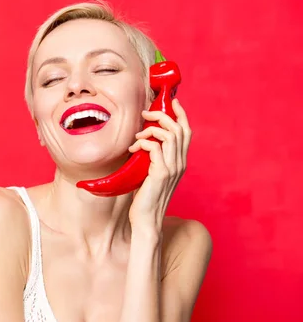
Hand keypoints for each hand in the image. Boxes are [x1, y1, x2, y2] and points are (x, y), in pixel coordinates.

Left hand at [127, 99, 191, 235]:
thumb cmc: (146, 197)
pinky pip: (154, 148)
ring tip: (137, 137)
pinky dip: (143, 143)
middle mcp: (180, 163)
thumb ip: (154, 158)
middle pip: (179, 129)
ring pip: (168, 135)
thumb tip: (144, 142)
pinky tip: (134, 148)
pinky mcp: (160, 173)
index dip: (181, 115)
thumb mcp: (152, 173)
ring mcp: (172, 168)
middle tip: (146, 113)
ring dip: (150, 130)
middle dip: (162, 115)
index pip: (187, 132)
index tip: (173, 102)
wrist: (146, 219)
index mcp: (180, 162)